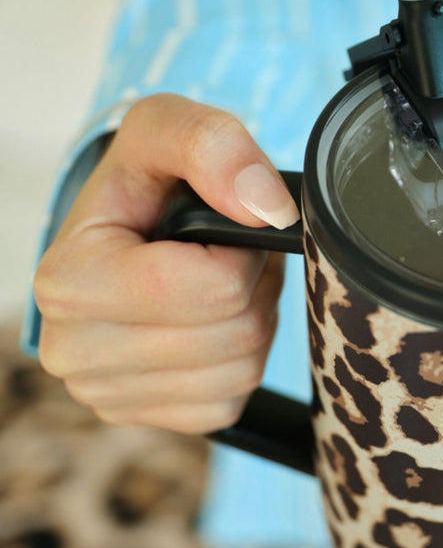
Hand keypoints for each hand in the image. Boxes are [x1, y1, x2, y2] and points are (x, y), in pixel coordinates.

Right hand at [34, 93, 298, 435]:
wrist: (120, 234)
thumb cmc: (142, 184)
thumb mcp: (165, 128)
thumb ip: (213, 145)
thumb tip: (269, 210)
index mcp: (69, 281)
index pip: (214, 287)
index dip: (243, 253)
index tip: (220, 229)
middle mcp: (74, 350)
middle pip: (234, 333)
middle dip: (253, 287)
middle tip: (231, 256)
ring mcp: (105, 394)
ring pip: (241, 372)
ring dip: (253, 321)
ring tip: (221, 285)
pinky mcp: (142, 418)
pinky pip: (230, 403)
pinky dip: (240, 361)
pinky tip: (212, 324)